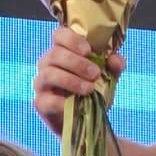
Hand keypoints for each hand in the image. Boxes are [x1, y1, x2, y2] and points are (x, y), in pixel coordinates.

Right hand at [30, 27, 114, 145]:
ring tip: (89, 89)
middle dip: (77, 63)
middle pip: (55, 54)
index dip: (72, 39)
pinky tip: (76, 103)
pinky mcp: (40, 103)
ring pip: (49, 74)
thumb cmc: (94, 92)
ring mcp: (42, 83)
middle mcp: (48, 64)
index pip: (59, 35)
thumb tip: (115, 59)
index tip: (88, 50)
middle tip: (95, 73)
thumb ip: (114, 66)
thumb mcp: (109, 77)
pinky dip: (62, 101)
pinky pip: (47, 99)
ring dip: (71, 80)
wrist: (88, 120)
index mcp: (62, 51)